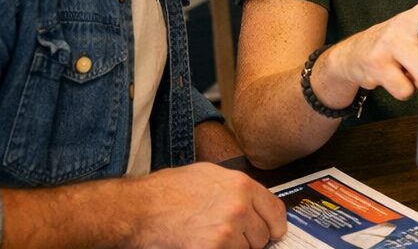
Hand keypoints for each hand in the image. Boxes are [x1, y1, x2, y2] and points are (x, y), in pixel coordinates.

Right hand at [129, 162, 286, 248]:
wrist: (141, 209)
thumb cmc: (168, 190)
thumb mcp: (209, 175)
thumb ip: (237, 189)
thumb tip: (252, 202)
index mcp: (242, 186)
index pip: (276, 211)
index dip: (274, 225)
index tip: (273, 231)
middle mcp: (239, 208)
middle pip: (263, 235)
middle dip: (250, 238)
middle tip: (231, 235)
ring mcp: (228, 232)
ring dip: (234, 248)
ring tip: (212, 238)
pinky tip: (204, 244)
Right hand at [317, 3, 417, 100]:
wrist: (353, 53)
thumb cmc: (393, 45)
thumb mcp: (415, 33)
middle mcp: (405, 23)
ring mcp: (390, 42)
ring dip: (415, 82)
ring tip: (403, 71)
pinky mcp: (376, 63)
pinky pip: (404, 90)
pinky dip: (401, 89)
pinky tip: (391, 76)